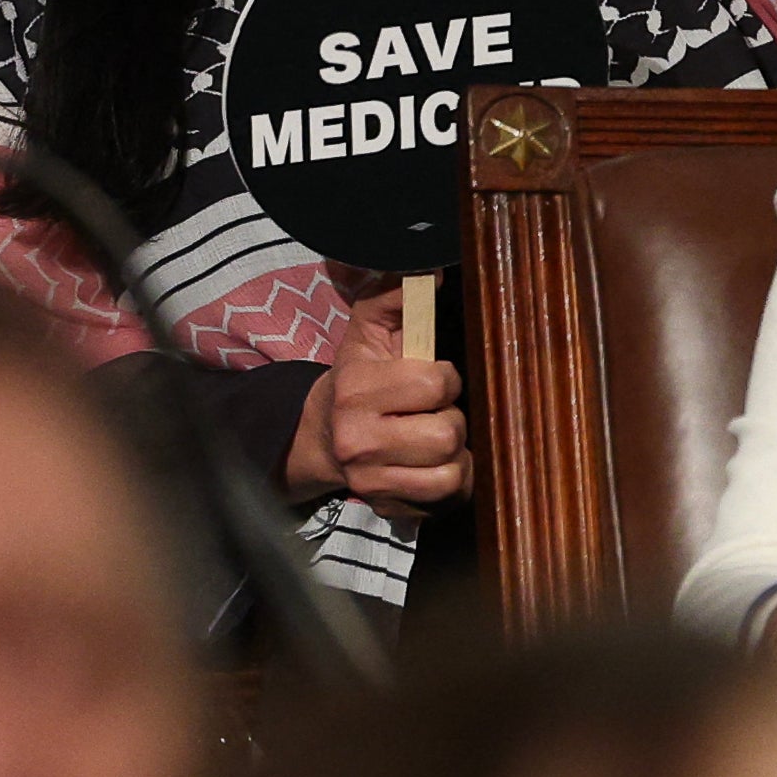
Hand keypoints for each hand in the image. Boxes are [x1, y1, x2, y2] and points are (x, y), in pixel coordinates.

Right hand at [282, 287, 467, 506]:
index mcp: (356, 390)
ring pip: (451, 472)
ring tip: (434, 439)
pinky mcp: (384, 506)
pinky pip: (445, 498)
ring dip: (455, 454)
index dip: (444, 378)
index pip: (435, 383)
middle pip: (447, 434)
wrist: (322, 436)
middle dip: (451, 418)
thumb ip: (397, 295)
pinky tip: (434, 465)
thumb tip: (430, 270)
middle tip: (433, 413)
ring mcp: (369, 480)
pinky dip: (452, 482)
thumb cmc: (361, 376)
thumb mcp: (370, 329)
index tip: (430, 379)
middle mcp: (357, 440)